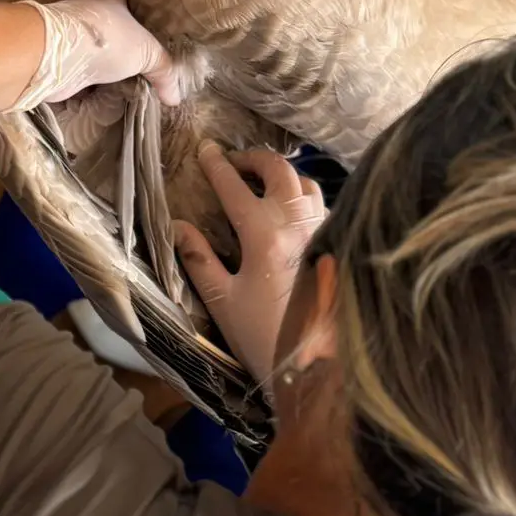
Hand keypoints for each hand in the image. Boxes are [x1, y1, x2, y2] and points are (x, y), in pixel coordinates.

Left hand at [12, 0, 180, 111]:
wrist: (57, 56)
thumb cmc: (106, 39)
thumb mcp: (146, 51)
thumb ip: (164, 70)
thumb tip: (176, 98)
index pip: (128, 4)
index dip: (140, 22)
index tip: (151, 42)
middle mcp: (86, 10)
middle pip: (110, 31)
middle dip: (121, 50)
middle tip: (141, 70)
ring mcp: (70, 36)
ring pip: (94, 53)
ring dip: (103, 70)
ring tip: (126, 88)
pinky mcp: (59, 60)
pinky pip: (80, 74)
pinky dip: (88, 86)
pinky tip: (103, 98)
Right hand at [174, 145, 324, 387]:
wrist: (317, 366)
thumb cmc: (264, 336)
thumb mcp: (222, 301)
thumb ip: (198, 258)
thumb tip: (177, 225)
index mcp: (263, 234)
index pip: (234, 186)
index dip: (216, 165)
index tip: (205, 149)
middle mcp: (298, 223)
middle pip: (279, 169)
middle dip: (253, 159)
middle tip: (234, 163)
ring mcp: (324, 231)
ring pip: (307, 183)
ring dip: (283, 175)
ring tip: (264, 184)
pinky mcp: (338, 245)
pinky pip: (323, 206)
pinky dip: (304, 198)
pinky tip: (292, 214)